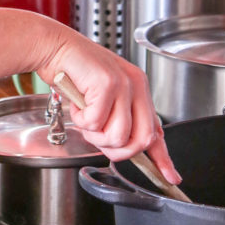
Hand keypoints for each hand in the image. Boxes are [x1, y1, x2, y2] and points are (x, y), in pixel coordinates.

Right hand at [36, 37, 180, 185]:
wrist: (53, 47)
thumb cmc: (73, 71)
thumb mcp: (103, 96)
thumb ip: (119, 117)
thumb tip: (128, 144)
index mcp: (139, 88)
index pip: (156, 130)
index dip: (163, 158)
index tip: (170, 177)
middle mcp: (136, 85)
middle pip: (142, 139)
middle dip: (118, 151)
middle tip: (99, 139)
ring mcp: (123, 84)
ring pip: (118, 136)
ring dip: (95, 135)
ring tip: (85, 117)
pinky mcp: (106, 84)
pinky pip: (96, 123)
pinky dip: (81, 120)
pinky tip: (77, 105)